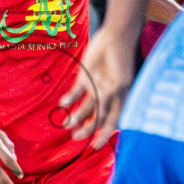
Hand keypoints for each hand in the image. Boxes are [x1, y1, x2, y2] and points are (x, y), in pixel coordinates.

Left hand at [61, 27, 134, 147]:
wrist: (115, 37)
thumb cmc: (121, 60)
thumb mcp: (117, 82)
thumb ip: (106, 99)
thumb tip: (98, 116)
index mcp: (119, 100)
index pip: (111, 122)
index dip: (103, 135)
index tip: (94, 147)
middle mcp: (107, 97)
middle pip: (96, 118)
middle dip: (86, 129)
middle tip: (75, 136)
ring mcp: (95, 87)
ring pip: (84, 107)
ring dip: (75, 116)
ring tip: (65, 124)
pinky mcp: (85, 78)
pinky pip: (76, 92)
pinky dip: (69, 99)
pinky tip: (63, 104)